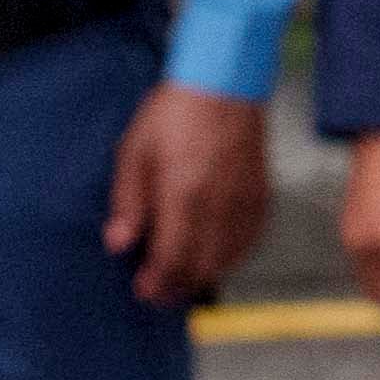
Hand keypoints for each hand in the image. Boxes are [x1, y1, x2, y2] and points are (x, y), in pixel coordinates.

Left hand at [105, 79, 273, 309]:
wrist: (223, 84)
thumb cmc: (174, 114)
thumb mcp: (134, 151)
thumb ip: (128, 202)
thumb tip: (118, 244)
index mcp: (183, 196)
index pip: (172, 259)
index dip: (157, 283)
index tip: (144, 291)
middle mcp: (217, 206)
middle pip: (200, 267)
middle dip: (178, 288)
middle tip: (160, 294)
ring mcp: (243, 202)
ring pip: (227, 259)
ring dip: (203, 276)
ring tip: (183, 280)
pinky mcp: (260, 196)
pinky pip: (249, 241)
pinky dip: (231, 257)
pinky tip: (216, 257)